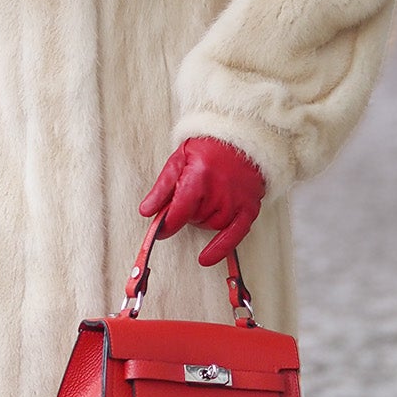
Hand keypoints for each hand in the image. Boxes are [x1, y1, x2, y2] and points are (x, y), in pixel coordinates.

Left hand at [139, 136, 265, 267]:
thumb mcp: (178, 161)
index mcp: (199, 177)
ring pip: (212, 226)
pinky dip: (221, 248)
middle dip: (189, 213)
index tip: (160, 231)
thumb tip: (146, 211)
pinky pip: (235, 235)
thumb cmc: (208, 148)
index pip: (179, 212)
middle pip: (195, 219)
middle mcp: (220, 191)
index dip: (167, 225)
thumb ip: (162, 188)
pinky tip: (207, 258)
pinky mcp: (250, 207)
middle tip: (193, 194)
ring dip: (204, 220)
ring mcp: (236, 200)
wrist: (241, 138)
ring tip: (207, 198)